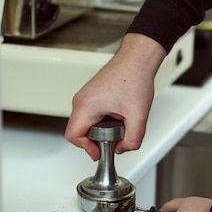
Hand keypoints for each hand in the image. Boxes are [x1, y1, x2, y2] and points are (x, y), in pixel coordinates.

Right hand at [65, 33, 165, 159]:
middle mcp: (81, 100)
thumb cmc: (134, 78)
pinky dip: (101, 121)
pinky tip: (116, 119)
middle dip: (95, 140)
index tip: (99, 152)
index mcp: (86, 106)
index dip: (86, 149)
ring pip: (85, 123)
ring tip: (117, 127)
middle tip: (113, 140)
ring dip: (99, 131)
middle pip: (78, 131)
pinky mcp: (91, 95)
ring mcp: (84, 97)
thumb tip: (123, 148)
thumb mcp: (138, 116)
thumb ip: (132, 140)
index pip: (73, 136)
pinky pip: (90, 115)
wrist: (137, 60)